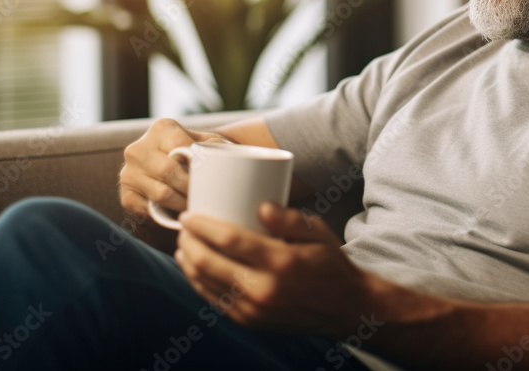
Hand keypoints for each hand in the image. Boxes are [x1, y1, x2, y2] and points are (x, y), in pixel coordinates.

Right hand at [119, 118, 231, 218]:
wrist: (173, 169)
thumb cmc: (196, 154)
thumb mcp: (207, 143)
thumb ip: (215, 146)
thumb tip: (221, 159)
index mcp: (161, 128)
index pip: (181, 148)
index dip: (198, 168)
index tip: (211, 180)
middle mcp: (138, 148)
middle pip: (169, 172)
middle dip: (191, 189)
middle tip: (206, 198)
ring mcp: (128, 172)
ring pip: (160, 194)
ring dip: (182, 205)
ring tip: (196, 207)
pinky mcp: (125, 194)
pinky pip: (146, 210)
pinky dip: (165, 215)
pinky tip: (178, 213)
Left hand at [175, 203, 383, 336]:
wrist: (344, 307)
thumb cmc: (330, 264)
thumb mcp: (319, 232)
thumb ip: (291, 218)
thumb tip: (262, 205)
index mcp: (281, 263)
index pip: (230, 240)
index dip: (203, 226)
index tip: (190, 214)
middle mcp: (264, 289)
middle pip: (210, 263)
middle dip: (189, 243)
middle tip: (183, 227)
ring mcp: (255, 310)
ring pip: (207, 284)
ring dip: (188, 263)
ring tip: (184, 245)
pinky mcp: (250, 321)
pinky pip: (215, 301)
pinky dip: (198, 284)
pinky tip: (193, 270)